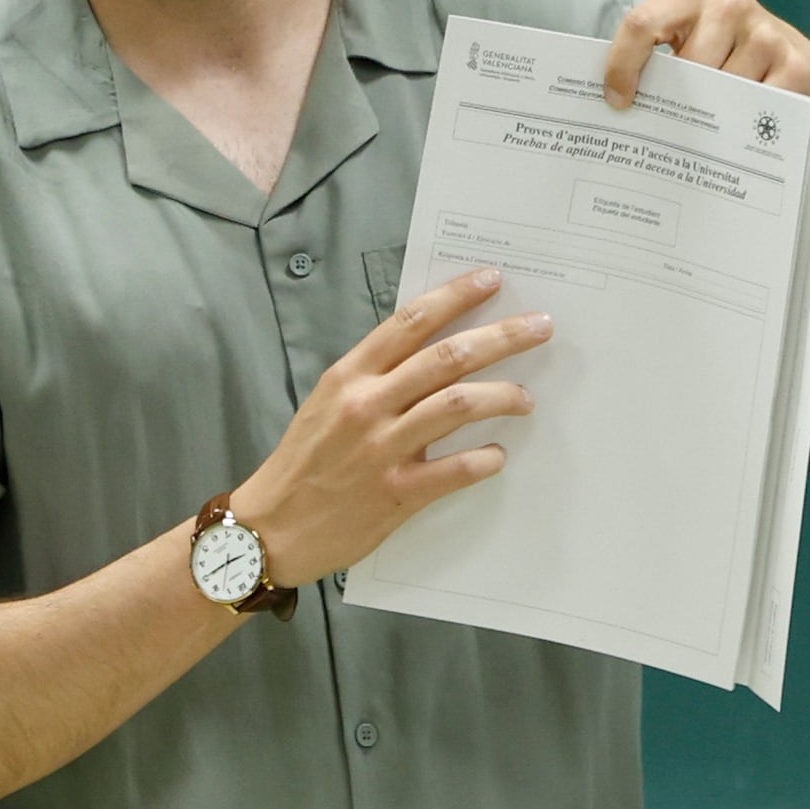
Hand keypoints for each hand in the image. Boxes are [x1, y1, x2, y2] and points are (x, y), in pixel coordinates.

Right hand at [223, 267, 552, 587]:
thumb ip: (375, 377)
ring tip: (525, 398)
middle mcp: (367, 404)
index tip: (492, 279)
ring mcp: (383, 449)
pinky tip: (497, 456)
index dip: (457, 296)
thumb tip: (431, 351)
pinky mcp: (396, 493)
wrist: (270, 529)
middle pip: (448, 357)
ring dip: (503, 396)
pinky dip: (484, 460)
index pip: (411, 322)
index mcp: (349, 376)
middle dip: (502, 337)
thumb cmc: (304, 463)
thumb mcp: (328, 403)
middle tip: (539, 327)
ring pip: (459, 405)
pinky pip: (455, 470)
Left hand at [603, 0, 809, 127]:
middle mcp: (731, 6)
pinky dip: (744, 131)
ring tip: (721, 129)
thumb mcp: (702, 51)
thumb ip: (666, 64)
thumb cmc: (740, 69)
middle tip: (676, 132)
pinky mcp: (794, 66)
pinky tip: (748, 134)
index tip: (618, 102)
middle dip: (677, 104)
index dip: (622, 64)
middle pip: (684, 68)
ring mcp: (766, 34)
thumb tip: (615, 106)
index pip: (643, 23)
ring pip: (717, 94)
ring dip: (714, 120)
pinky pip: (752, 112)